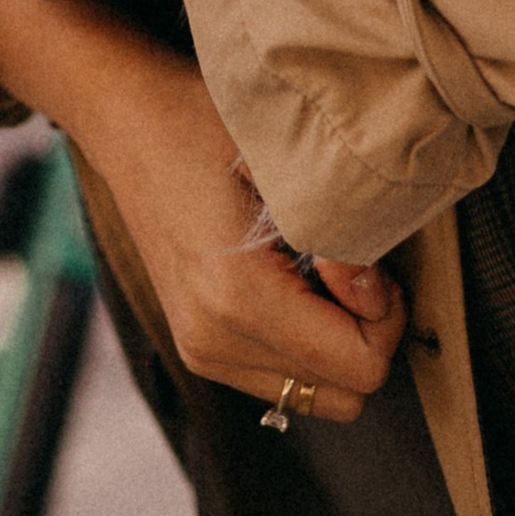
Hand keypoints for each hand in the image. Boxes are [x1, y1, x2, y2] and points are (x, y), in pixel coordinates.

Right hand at [0, 0, 403, 424]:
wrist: (129, 121)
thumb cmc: (205, 123)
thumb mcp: (286, 162)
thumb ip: (343, 235)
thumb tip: (376, 296)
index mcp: (236, 298)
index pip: (360, 366)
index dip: (385, 314)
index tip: (363, 257)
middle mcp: (214, 341)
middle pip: (347, 394)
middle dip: (367, 332)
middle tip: (350, 265)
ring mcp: (201, 351)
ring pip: (318, 394)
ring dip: (337, 340)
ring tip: (319, 270)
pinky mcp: (199, 347)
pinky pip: (284, 379)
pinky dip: (307, 342)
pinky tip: (293, 282)